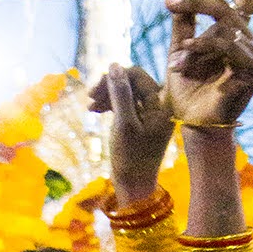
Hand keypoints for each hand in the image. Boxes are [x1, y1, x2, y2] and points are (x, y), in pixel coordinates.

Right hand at [89, 63, 173, 200]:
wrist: (134, 186)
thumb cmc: (130, 158)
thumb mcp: (124, 124)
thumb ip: (121, 94)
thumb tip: (114, 65)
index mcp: (163, 105)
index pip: (138, 75)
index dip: (115, 77)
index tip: (94, 89)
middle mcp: (161, 106)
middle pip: (132, 81)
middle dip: (110, 86)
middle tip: (89, 96)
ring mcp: (151, 113)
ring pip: (127, 92)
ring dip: (107, 94)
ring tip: (90, 105)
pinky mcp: (142, 121)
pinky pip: (126, 103)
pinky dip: (110, 104)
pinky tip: (94, 110)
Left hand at [163, 0, 252, 132]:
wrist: (193, 123)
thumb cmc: (188, 91)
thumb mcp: (179, 49)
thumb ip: (182, 24)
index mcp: (235, 31)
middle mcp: (249, 38)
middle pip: (223, 5)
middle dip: (194, 4)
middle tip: (170, 6)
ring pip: (223, 27)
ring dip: (195, 43)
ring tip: (177, 63)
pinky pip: (229, 45)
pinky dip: (204, 50)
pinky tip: (187, 63)